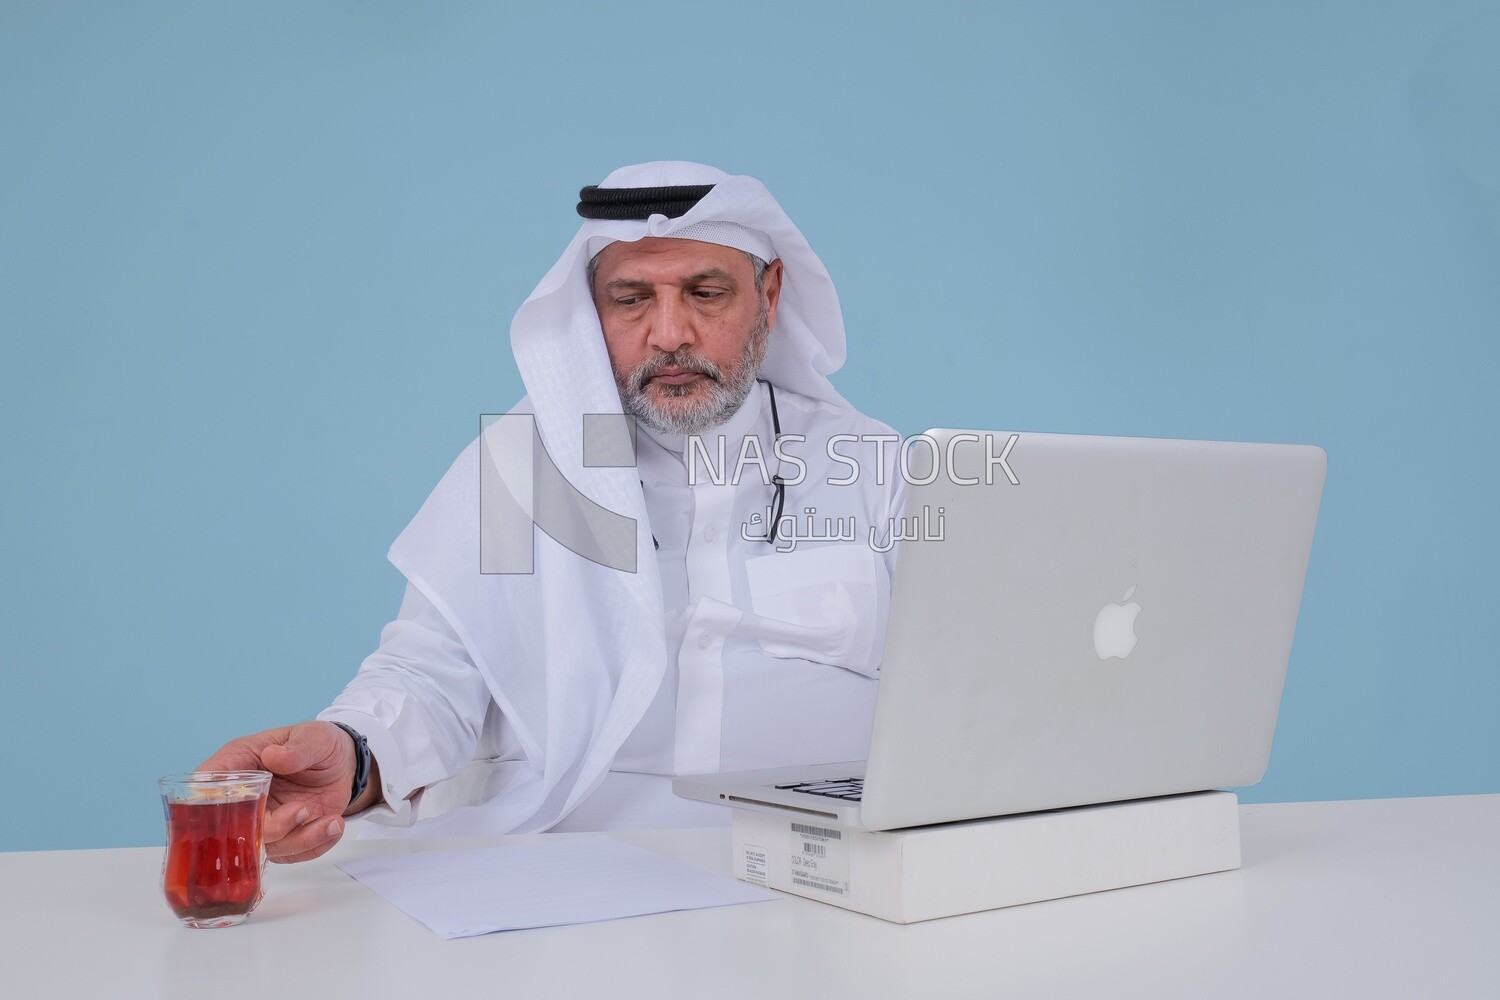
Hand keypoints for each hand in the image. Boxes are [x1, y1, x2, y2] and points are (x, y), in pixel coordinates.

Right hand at [197, 721, 357, 863]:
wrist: (344, 763)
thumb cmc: (319, 744)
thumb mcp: (314, 736)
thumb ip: (296, 748)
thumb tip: (273, 755)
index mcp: (239, 764)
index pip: (207, 785)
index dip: (210, 802)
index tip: (239, 807)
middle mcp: (245, 798)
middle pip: (236, 828)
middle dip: (272, 828)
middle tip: (302, 809)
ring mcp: (264, 821)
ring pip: (267, 847)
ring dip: (300, 839)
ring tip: (330, 820)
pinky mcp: (285, 838)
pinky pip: (294, 855)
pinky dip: (316, 845)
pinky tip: (333, 825)